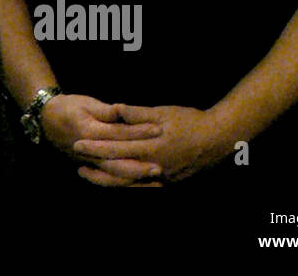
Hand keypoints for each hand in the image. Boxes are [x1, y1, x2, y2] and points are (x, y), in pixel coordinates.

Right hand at [41, 93, 163, 185]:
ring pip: (113, 176)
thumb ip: (107, 111)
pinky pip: (109, 179)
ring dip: (134, 181)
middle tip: (159, 168)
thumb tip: (125, 110)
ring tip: (155, 183)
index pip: (118, 133)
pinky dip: (124, 184)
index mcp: (89, 132)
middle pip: (116, 163)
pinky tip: (139, 186)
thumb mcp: (87, 103)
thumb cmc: (69, 108)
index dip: (138, 131)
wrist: (47, 120)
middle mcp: (89, 152)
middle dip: (138, 167)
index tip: (157, 129)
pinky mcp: (91, 167)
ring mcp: (89, 162)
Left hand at [72, 104, 231, 184]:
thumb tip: (116, 109)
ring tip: (91, 176)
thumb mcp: (164, 112)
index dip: (96, 148)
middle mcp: (155, 166)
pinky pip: (144, 187)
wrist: (220, 139)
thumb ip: (138, 114)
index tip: (78, 145)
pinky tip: (117, 182)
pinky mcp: (170, 182)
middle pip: (119, 171)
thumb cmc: (191, 121)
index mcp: (151, 147)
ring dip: (109, 181)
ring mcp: (163, 178)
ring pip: (130, 183)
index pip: (116, 148)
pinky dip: (127, 185)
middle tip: (78, 167)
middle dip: (97, 169)